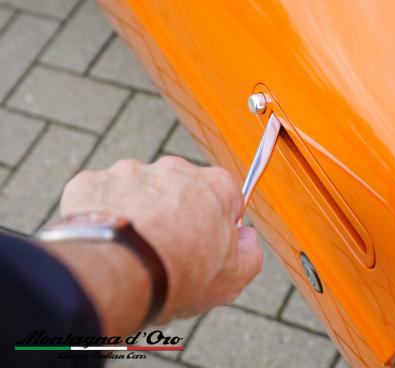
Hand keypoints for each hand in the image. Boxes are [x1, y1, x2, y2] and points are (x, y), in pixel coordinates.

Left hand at [59, 156, 262, 323]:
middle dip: (176, 213)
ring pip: (138, 191)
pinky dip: (102, 214)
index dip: (218, 222)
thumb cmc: (178, 273)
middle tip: (168, 251)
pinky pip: (100, 196)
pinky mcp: (92, 182)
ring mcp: (131, 172)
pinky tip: (106, 242)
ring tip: (132, 251)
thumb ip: (250, 252)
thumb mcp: (234, 276)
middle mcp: (174, 169)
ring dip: (138, 212)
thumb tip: (248, 240)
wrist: (116, 273)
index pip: (226, 195)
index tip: (209, 243)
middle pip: (180, 189)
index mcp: (215, 186)